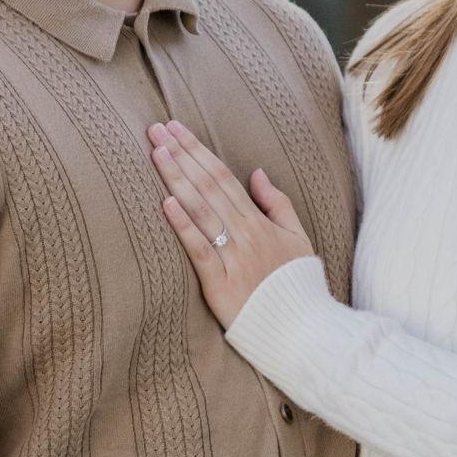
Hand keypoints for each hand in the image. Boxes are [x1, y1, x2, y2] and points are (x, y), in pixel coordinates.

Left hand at [148, 119, 316, 328]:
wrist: (301, 328)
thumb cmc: (297, 283)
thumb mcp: (298, 237)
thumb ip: (278, 203)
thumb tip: (257, 172)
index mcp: (258, 220)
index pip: (222, 176)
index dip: (197, 150)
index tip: (176, 128)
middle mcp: (244, 233)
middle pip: (207, 185)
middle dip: (180, 154)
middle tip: (156, 128)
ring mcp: (231, 257)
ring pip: (200, 210)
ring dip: (176, 179)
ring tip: (156, 152)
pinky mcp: (219, 284)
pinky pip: (199, 250)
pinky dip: (183, 226)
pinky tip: (166, 203)